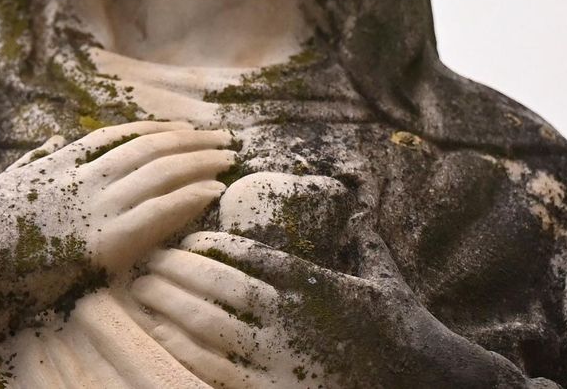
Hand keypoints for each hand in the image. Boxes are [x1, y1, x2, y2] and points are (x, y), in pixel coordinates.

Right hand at [0, 122, 232, 384]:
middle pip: (146, 150)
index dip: (152, 131)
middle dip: (188, 142)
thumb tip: (51, 141)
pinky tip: (212, 191)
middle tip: (223, 138)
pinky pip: (156, 215)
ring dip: (198, 163)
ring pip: (157, 175)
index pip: (114, 138)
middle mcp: (78, 180)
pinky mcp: (101, 243)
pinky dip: (187, 199)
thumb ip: (30, 162)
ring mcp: (91, 209)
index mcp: (55, 166)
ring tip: (228, 158)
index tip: (179, 129)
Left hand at [131, 231, 544, 388]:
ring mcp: (284, 357)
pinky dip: (184, 349)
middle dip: (179, 272)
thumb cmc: (400, 326)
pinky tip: (161, 334)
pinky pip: (218, 369)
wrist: (424, 379)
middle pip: (223, 289)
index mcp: (316, 285)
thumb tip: (352, 196)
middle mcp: (296, 320)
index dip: (214, 245)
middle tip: (148, 259)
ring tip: (143, 290)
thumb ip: (361, 235)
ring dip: (172, 306)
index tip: (187, 235)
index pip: (254, 257)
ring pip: (213, 327)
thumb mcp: (383, 275)